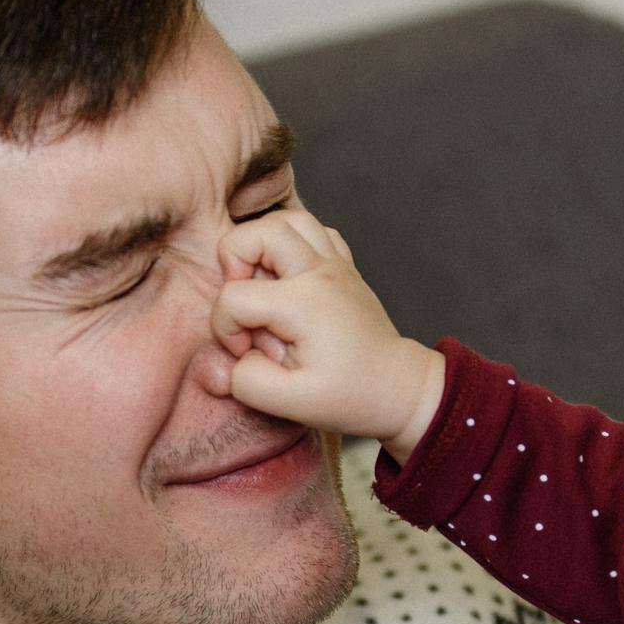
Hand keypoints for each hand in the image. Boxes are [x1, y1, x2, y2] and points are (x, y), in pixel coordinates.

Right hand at [211, 209, 447, 460]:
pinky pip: (312, 229)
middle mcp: (320, 272)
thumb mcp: (291, 404)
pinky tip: (287, 275)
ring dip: (261, 244)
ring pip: (287, 219)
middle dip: (232, 264)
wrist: (397, 388)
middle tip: (243, 300)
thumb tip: (233, 357)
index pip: (233, 297)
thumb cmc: (349, 396)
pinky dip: (291, 242)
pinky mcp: (343, 265)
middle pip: (256, 232)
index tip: (248, 353)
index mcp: (304, 304)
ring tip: (260, 281)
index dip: (226, 328)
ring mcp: (335, 264)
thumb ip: (247, 380)